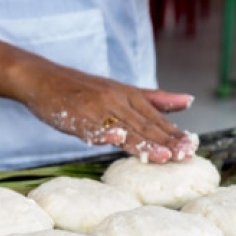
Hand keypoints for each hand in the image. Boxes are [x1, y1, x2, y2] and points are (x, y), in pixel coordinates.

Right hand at [17, 61, 197, 162]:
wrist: (43, 79)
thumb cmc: (82, 89)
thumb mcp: (120, 90)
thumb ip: (154, 99)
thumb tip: (188, 101)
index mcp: (129, 96)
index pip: (157, 118)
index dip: (174, 133)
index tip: (192, 148)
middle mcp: (116, 100)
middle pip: (145, 124)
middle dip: (166, 141)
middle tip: (186, 156)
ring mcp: (97, 108)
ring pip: (124, 128)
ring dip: (144, 143)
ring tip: (164, 156)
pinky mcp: (77, 116)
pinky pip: (92, 127)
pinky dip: (104, 133)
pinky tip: (116, 139)